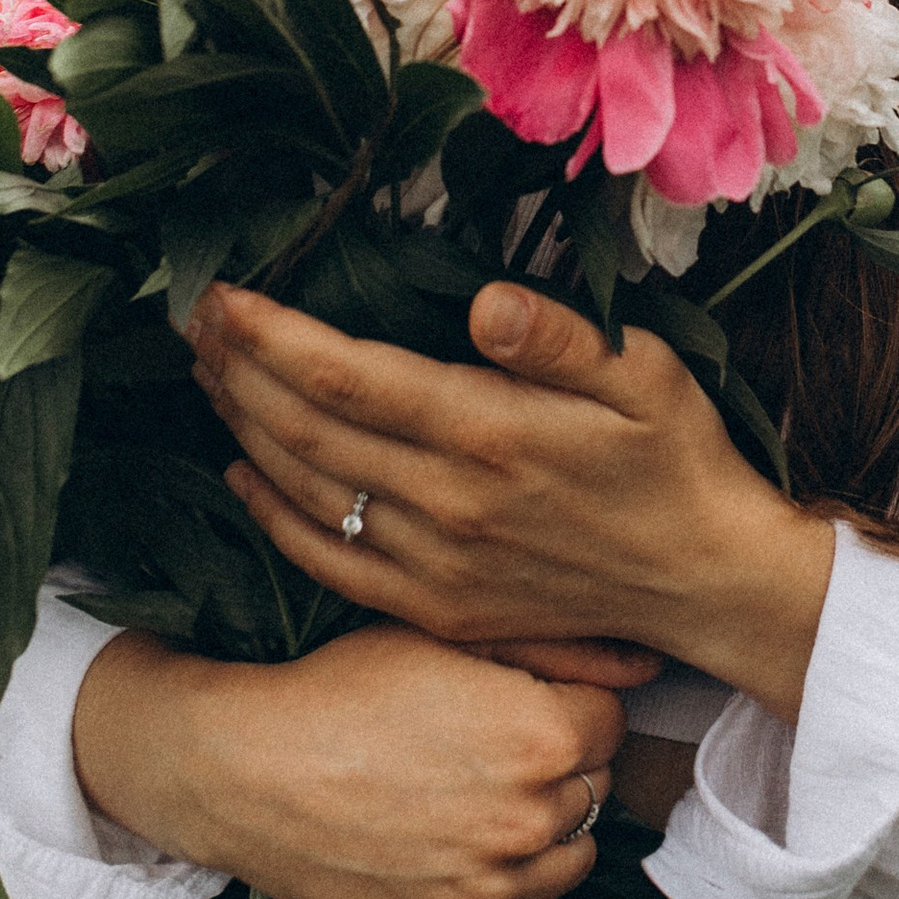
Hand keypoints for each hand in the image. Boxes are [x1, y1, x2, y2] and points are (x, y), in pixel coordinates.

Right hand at [71, 621, 641, 898]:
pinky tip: (484, 876)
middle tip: (480, 751)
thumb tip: (647, 662)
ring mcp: (491, 893)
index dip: (560, 704)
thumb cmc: (342, 689)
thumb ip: (557, 646)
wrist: (241, 770)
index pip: (608, 720)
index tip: (509, 703)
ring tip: (471, 805)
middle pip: (593, 789)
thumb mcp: (447, 637)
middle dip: (555, 767)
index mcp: (541, 734)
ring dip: (541, 835)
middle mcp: (528, 819)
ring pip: (573, 860)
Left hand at [189, 279, 834, 722]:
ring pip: (304, 488)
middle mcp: (448, 504)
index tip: (223, 290)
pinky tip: (241, 471)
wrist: (706, 580)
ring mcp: (435, 565)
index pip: (345, 373)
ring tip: (206, 370)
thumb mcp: (645, 371)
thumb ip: (559, 338)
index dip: (270, 332)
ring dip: (243, 424)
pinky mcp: (436, 607)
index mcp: (490, 433)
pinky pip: (328, 561)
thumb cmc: (677, 458)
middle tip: (192, 316)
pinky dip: (271, 514)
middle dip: (237, 365)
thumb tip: (484, 304)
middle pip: (306, 426)